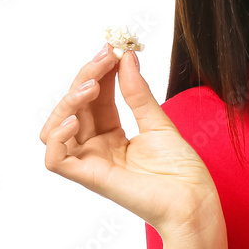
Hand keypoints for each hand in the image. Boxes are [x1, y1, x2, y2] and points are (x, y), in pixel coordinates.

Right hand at [40, 43, 220, 237]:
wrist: (193, 200)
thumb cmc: (181, 169)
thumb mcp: (158, 122)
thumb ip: (138, 93)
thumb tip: (125, 58)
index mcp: (112, 135)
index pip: (94, 97)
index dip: (98, 72)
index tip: (111, 48)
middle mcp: (96, 147)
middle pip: (74, 107)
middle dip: (86, 77)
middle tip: (105, 56)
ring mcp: (91, 163)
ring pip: (56, 128)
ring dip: (68, 101)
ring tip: (92, 86)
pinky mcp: (89, 178)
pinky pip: (56, 159)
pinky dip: (58, 136)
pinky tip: (76, 118)